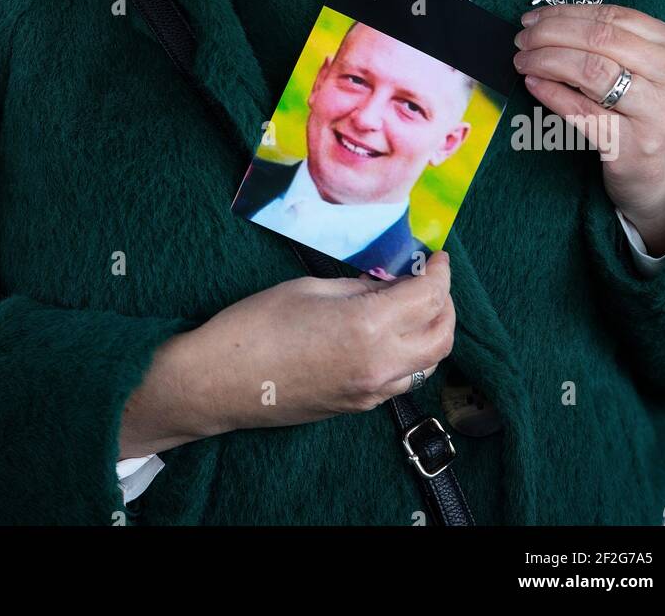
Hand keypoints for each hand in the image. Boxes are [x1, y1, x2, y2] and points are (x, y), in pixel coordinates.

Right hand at [118, 252, 452, 455]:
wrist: (219, 382)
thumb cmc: (255, 325)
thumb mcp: (311, 288)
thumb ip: (358, 286)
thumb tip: (387, 282)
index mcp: (369, 327)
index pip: (429, 297)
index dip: (439, 272)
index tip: (436, 256)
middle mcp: (380, 365)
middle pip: (441, 335)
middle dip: (446, 303)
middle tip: (431, 279)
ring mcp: (371, 393)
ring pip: (428, 363)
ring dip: (431, 331)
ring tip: (414, 305)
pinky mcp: (358, 407)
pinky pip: (402, 380)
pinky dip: (409, 354)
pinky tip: (388, 334)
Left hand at [514, 3, 664, 254]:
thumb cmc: (652, 118)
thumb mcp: (651, 75)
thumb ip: (616, 47)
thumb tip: (552, 22)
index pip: (614, 17)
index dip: (566, 14)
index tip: (535, 17)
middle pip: (599, 39)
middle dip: (550, 34)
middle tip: (522, 40)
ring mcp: (656, 115)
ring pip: (589, 70)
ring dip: (545, 60)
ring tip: (523, 61)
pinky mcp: (632, 147)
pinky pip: (580, 111)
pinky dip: (550, 93)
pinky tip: (532, 84)